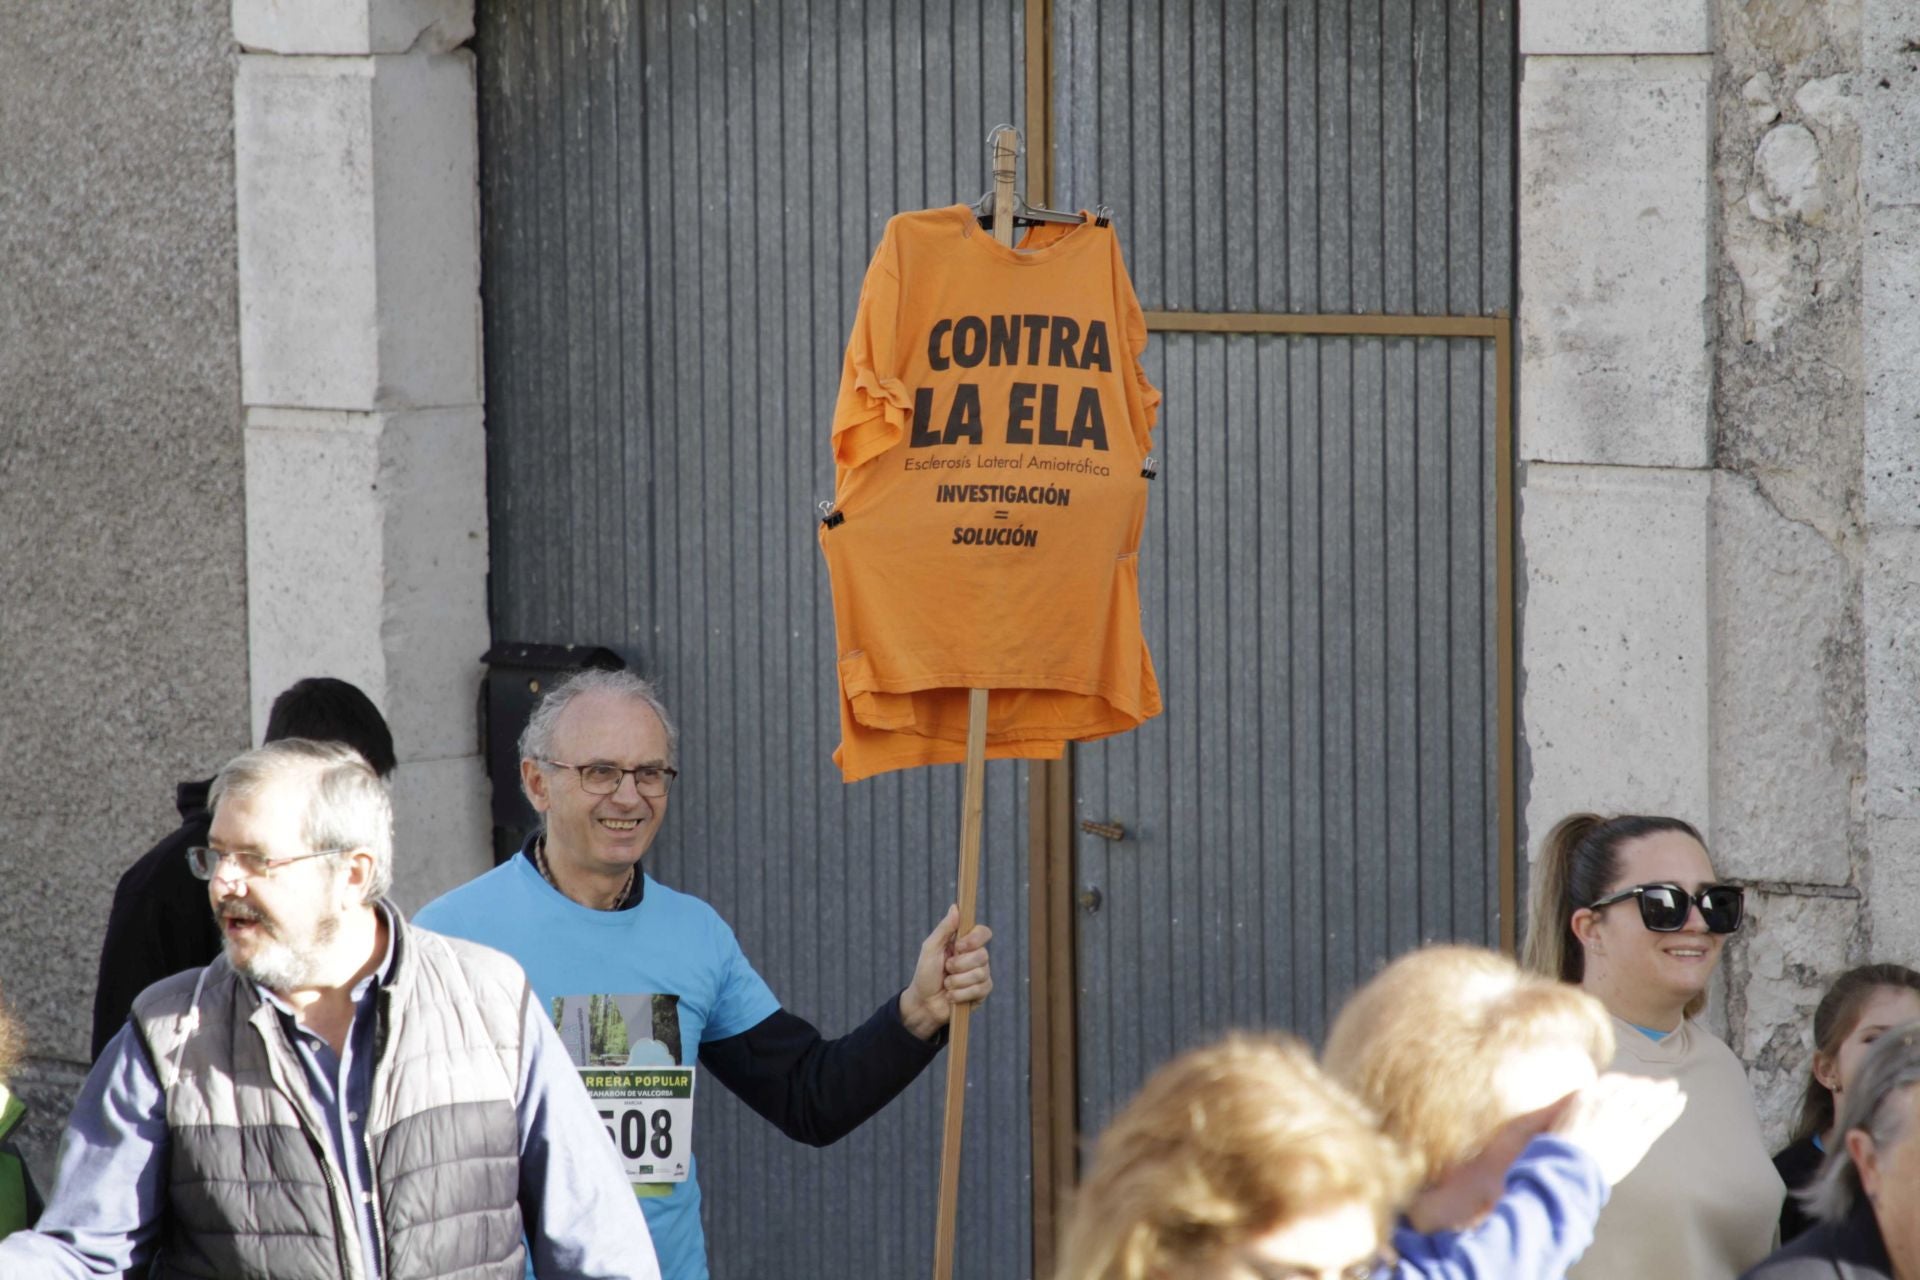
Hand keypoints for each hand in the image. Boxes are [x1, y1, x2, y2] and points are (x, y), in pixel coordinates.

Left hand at [898, 905, 993, 1039]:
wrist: (924, 1003)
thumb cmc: (925, 974)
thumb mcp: (930, 948)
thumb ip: (944, 928)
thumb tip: (955, 907)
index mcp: (965, 944)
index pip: (983, 933)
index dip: (975, 939)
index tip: (959, 946)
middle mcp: (976, 958)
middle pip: (983, 955)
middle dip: (959, 965)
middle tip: (946, 969)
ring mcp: (981, 975)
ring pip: (980, 974)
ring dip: (957, 982)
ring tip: (947, 984)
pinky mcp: (981, 992)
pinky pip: (979, 990)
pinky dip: (960, 994)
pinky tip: (951, 996)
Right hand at [1554, 1073, 1685, 1185]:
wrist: (1569, 1164)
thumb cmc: (1557, 1148)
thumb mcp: (1557, 1122)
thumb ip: (1571, 1113)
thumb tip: (1574, 1116)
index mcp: (1588, 1096)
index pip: (1612, 1082)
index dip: (1626, 1082)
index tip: (1635, 1081)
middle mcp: (1609, 1102)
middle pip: (1634, 1090)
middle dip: (1648, 1086)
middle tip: (1661, 1083)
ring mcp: (1625, 1119)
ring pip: (1649, 1101)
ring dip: (1664, 1093)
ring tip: (1674, 1087)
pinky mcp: (1638, 1137)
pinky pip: (1659, 1118)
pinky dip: (1671, 1108)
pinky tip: (1680, 1101)